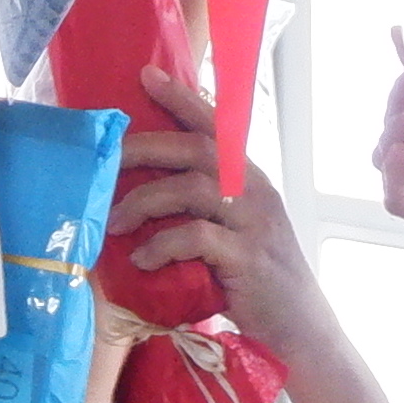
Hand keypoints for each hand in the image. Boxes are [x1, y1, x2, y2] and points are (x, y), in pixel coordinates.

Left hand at [109, 66, 338, 358]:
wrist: (297, 325)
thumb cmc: (255, 278)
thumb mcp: (232, 231)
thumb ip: (202, 206)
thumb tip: (144, 195)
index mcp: (248, 177)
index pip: (214, 125)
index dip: (181, 98)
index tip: (146, 76)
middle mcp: (254, 189)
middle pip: (195, 149)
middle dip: (144, 148)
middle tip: (106, 161)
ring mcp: (253, 222)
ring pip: (191, 188)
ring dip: (144, 202)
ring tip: (114, 224)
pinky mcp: (246, 257)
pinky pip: (196, 237)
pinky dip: (161, 245)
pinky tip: (141, 261)